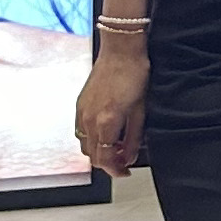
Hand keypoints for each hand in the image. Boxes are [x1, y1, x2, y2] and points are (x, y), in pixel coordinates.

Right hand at [76, 36, 148, 175]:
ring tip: (115, 145)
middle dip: (107, 162)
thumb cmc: (134, 74)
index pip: (105, 159)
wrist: (121, 50)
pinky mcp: (80, 104)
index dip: (115, 170)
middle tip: (123, 160)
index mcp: (106, 122)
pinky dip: (91, 138)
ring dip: (98, 150)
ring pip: (84, 144)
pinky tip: (106, 131)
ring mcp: (81, 111)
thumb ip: (133, 138)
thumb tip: (128, 157)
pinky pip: (80, 130)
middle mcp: (89, 119)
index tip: (124, 171)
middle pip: (92, 155)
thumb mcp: (140, 110)